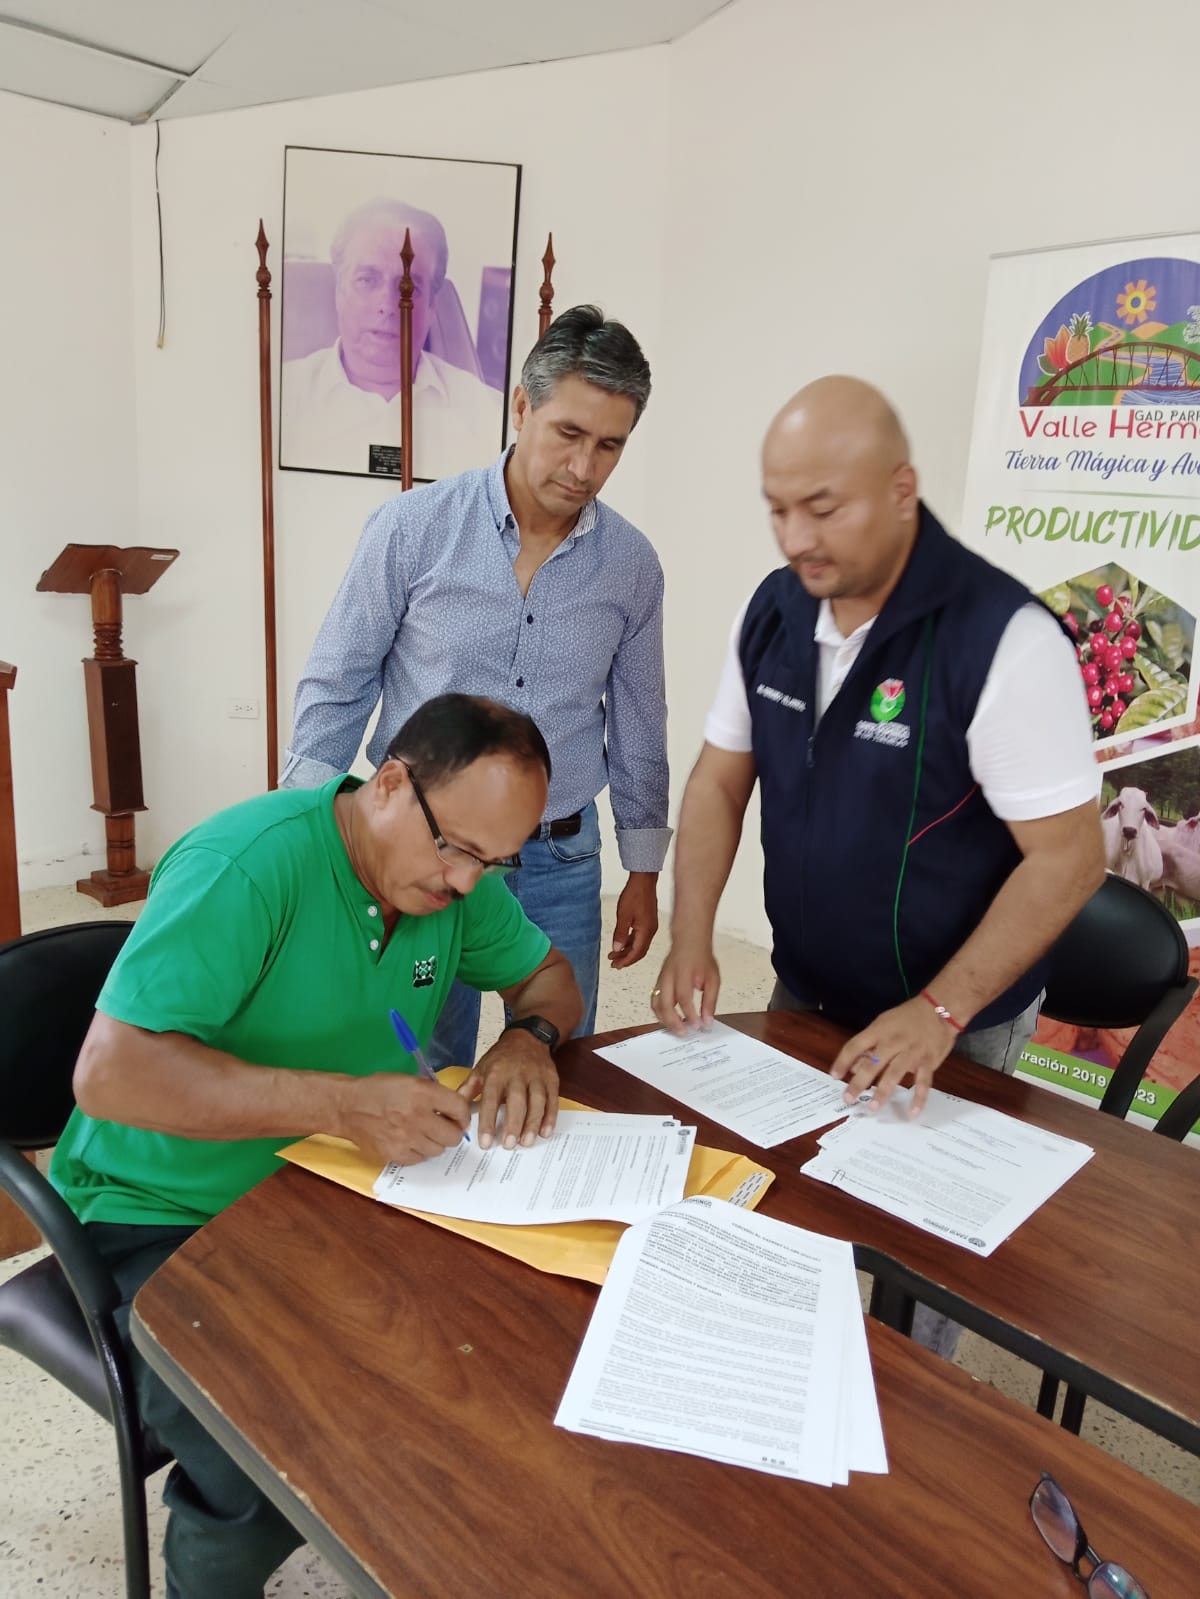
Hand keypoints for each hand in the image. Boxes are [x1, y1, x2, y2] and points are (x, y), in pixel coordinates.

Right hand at [339, 1073, 471, 1165]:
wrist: (347, 1106)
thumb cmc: (379, 1089)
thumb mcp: (410, 1080)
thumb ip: (434, 1094)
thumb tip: (457, 1109)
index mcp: (423, 1093)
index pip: (459, 1109)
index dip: (463, 1115)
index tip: (460, 1118)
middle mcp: (417, 1116)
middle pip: (453, 1136)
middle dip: (452, 1132)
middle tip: (444, 1128)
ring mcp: (406, 1138)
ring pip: (438, 1150)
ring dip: (435, 1143)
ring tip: (423, 1134)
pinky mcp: (395, 1154)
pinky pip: (420, 1159)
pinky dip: (418, 1152)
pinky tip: (409, 1141)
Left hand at [460, 1029, 558, 1149]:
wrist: (528, 1038)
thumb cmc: (501, 1058)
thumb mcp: (481, 1069)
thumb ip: (468, 1090)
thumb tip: (455, 1112)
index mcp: (496, 1073)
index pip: (491, 1099)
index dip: (488, 1121)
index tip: (485, 1142)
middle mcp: (517, 1074)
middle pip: (517, 1101)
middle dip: (513, 1124)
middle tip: (508, 1145)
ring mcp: (537, 1076)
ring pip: (537, 1101)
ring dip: (533, 1123)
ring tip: (527, 1142)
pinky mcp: (552, 1079)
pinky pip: (553, 1099)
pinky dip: (551, 1117)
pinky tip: (545, 1132)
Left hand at [609, 872, 658, 968]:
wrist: (643, 880)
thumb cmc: (635, 894)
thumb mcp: (623, 915)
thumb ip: (620, 934)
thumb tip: (617, 949)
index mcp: (646, 931)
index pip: (636, 953)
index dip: (626, 961)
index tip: (616, 966)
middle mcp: (651, 931)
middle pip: (639, 951)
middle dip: (626, 959)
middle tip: (614, 964)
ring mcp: (651, 926)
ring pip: (640, 945)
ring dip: (628, 951)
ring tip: (614, 954)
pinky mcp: (649, 921)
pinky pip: (640, 937)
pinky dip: (631, 942)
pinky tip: (622, 943)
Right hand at [651, 938, 720, 1034]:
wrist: (689, 943)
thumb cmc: (701, 958)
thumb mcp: (713, 979)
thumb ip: (710, 1001)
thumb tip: (707, 1021)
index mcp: (684, 973)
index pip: (684, 997)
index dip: (690, 1014)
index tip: (698, 1025)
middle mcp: (669, 977)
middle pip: (665, 1003)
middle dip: (673, 1021)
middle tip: (684, 1032)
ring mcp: (661, 980)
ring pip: (656, 1004)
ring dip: (665, 1020)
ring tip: (677, 1029)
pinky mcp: (658, 983)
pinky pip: (654, 1001)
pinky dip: (660, 1013)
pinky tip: (670, 1020)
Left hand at [829, 996, 959, 1116]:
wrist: (939, 1010)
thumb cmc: (906, 1018)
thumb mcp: (883, 1023)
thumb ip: (869, 1045)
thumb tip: (853, 1068)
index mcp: (879, 1030)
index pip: (855, 1045)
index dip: (843, 1061)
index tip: (834, 1076)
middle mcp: (893, 1041)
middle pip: (873, 1063)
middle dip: (859, 1082)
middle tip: (849, 1099)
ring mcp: (912, 1051)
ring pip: (895, 1073)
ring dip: (883, 1091)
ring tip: (873, 1107)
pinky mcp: (929, 1061)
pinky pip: (923, 1082)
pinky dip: (919, 1098)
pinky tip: (912, 1112)